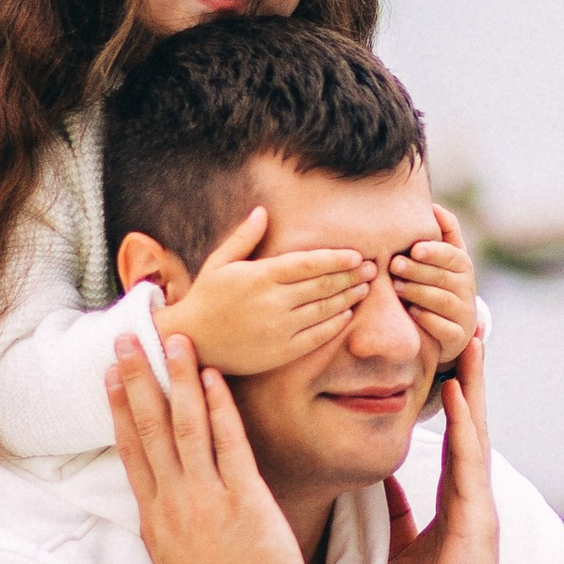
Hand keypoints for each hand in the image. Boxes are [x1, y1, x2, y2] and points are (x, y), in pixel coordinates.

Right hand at [107, 329, 307, 563]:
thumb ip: (163, 529)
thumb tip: (156, 506)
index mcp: (153, 518)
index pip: (130, 451)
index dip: (118, 408)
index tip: (110, 374)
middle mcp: (173, 502)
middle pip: (149, 429)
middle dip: (137, 379)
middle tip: (128, 337)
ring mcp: (206, 499)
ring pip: (186, 427)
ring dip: (178, 380)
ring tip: (174, 341)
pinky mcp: (244, 500)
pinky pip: (229, 444)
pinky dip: (220, 408)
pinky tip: (213, 378)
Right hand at [156, 207, 368, 373]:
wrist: (191, 340)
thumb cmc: (205, 298)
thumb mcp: (219, 263)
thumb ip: (243, 237)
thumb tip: (262, 211)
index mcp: (260, 276)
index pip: (308, 264)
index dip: (336, 259)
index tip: (356, 255)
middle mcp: (272, 302)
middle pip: (322, 286)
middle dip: (350, 276)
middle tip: (372, 269)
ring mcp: (278, 329)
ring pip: (323, 310)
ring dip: (348, 298)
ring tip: (364, 289)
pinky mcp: (281, 352)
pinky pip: (317, 337)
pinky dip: (335, 324)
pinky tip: (347, 315)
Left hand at [384, 321, 502, 563]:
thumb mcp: (404, 544)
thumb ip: (398, 508)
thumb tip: (380, 474)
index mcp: (454, 496)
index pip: (451, 430)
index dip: (450, 387)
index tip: (442, 344)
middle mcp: (471, 492)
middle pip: (470, 417)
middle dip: (469, 369)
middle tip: (465, 319)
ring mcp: (479, 503)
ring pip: (475, 429)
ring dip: (473, 382)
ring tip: (469, 336)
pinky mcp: (478, 520)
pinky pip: (468, 463)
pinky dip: (463, 425)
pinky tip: (455, 392)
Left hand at [391, 205, 478, 373]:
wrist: (449, 329)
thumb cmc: (438, 285)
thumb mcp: (443, 259)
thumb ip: (443, 232)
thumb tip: (434, 206)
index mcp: (462, 266)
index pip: (452, 256)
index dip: (434, 251)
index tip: (414, 248)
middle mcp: (467, 289)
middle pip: (444, 277)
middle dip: (418, 270)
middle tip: (394, 265)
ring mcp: (463, 314)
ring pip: (442, 301)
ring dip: (418, 293)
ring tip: (396, 287)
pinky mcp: (457, 337)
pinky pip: (444, 328)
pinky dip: (428, 320)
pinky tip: (411, 313)